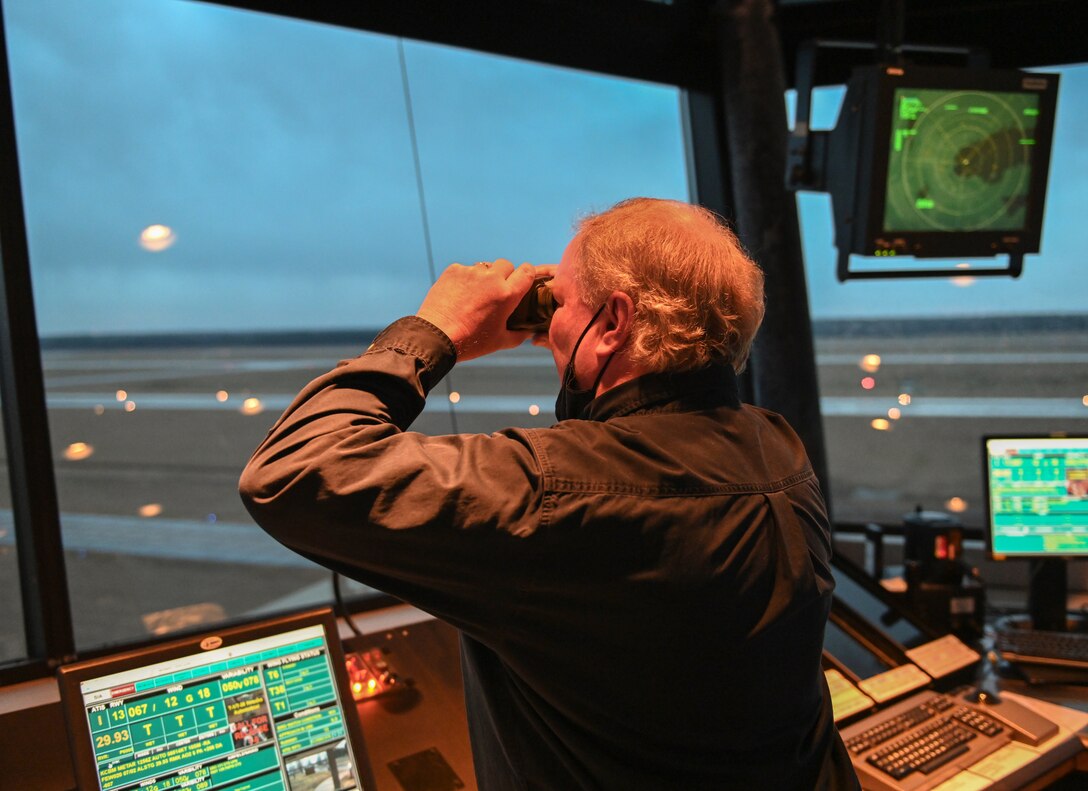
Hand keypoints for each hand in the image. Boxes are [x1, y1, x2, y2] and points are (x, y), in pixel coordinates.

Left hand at [416, 259, 537, 360]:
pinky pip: (465, 269)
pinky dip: (465, 279)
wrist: (436, 336)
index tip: (521, 281)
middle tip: (496, 291)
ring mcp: (471, 272)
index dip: (526, 274)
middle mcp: (491, 278)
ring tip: (475, 295)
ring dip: (484, 277)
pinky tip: (459, 295)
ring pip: (485, 267)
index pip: (527, 271)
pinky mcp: (454, 271)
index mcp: (507, 294)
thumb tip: (528, 332)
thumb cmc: (471, 341)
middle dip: (504, 275)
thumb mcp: (500, 342)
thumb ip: (519, 335)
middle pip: (506, 264)